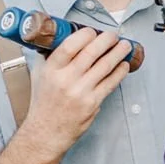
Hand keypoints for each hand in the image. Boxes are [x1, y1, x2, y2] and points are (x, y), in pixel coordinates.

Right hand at [21, 24, 134, 159]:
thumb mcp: (40, 75)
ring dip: (118, 53)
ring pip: (105, 66)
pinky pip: (110, 83)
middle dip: (107, 40)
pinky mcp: (92, 103)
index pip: (70, 46)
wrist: (46, 132)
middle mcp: (65, 80)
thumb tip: (62, 37)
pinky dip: (119, 72)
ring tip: (124, 46)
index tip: (92, 31)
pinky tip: (123, 65)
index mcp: (51, 70)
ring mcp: (80, 92)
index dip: (85, 35)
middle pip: (91, 53)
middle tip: (113, 35)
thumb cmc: (44, 103)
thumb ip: (50, 57)